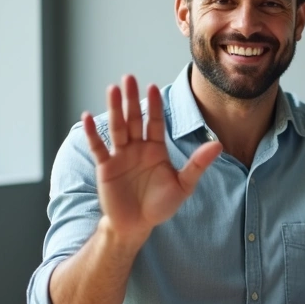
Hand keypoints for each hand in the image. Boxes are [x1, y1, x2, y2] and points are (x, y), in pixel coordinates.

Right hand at [83, 75, 221, 242]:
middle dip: (132, 99)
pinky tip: (86, 117)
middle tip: (129, 78)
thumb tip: (218, 144)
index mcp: (156, 149)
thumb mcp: (183, 185)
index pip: (155, 122)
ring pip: (117, 128)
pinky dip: (92, 133)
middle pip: (134, 119)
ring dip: (114, 109)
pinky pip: (98, 147)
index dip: (154, 105)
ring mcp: (120, 156)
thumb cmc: (160, 205)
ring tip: (112, 89)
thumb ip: (198, 164)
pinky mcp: (106, 167)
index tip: (153, 86)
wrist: (138, 225)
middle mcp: (137, 148)